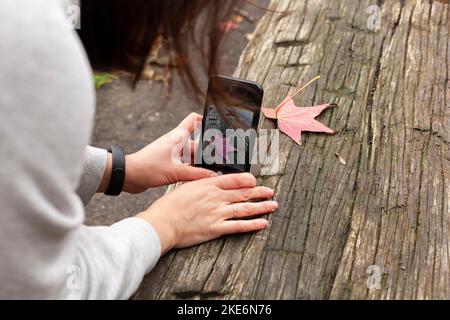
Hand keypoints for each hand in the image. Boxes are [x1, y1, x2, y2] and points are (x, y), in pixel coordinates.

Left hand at [124, 113, 215, 193]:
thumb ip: (197, 174)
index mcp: (178, 137)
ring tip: (210, 174)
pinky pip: (186, 166)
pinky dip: (192, 171)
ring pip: (193, 157)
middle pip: (198, 145)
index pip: (194, 120)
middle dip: (208, 153)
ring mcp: (173, 153)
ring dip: (200, 165)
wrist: (129, 175)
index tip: (218, 127)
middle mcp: (177, 143)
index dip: (205, 120)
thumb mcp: (176, 171)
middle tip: (221, 163)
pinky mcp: (170, 163)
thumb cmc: (148, 167)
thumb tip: (213, 176)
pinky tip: (198, 180)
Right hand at [136, 173, 276, 254]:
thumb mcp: (186, 186)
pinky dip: (252, 225)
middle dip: (260, 192)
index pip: (235, 179)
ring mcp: (218, 213)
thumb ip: (202, 182)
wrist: (163, 222)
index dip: (248, 180)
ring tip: (273, 205)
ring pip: (245, 208)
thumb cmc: (170, 205)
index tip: (255, 180)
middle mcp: (216, 197)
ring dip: (262, 206)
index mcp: (209, 185)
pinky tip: (263, 223)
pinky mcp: (216, 228)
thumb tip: (213, 179)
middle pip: (244, 193)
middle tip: (271, 191)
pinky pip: (238, 226)